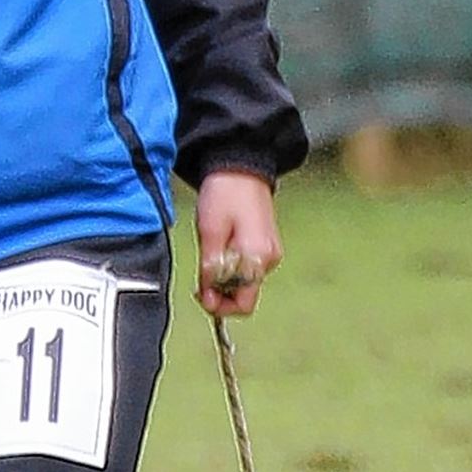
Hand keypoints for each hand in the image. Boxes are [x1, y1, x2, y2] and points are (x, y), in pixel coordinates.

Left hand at [195, 170, 282, 317]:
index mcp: (257, 257)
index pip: (244, 303)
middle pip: (245, 295)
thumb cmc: (224, 193)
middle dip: (221, 292)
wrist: (240, 166)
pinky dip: (232, 267)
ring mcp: (270, 253)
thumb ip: (210, 268)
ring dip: (225, 278)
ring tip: (210, 253)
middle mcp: (269, 259)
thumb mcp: (209, 232)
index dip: (220, 305)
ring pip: (245, 282)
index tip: (202, 294)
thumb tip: (210, 296)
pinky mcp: (266, 246)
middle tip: (201, 277)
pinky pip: (248, 268)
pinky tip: (221, 248)